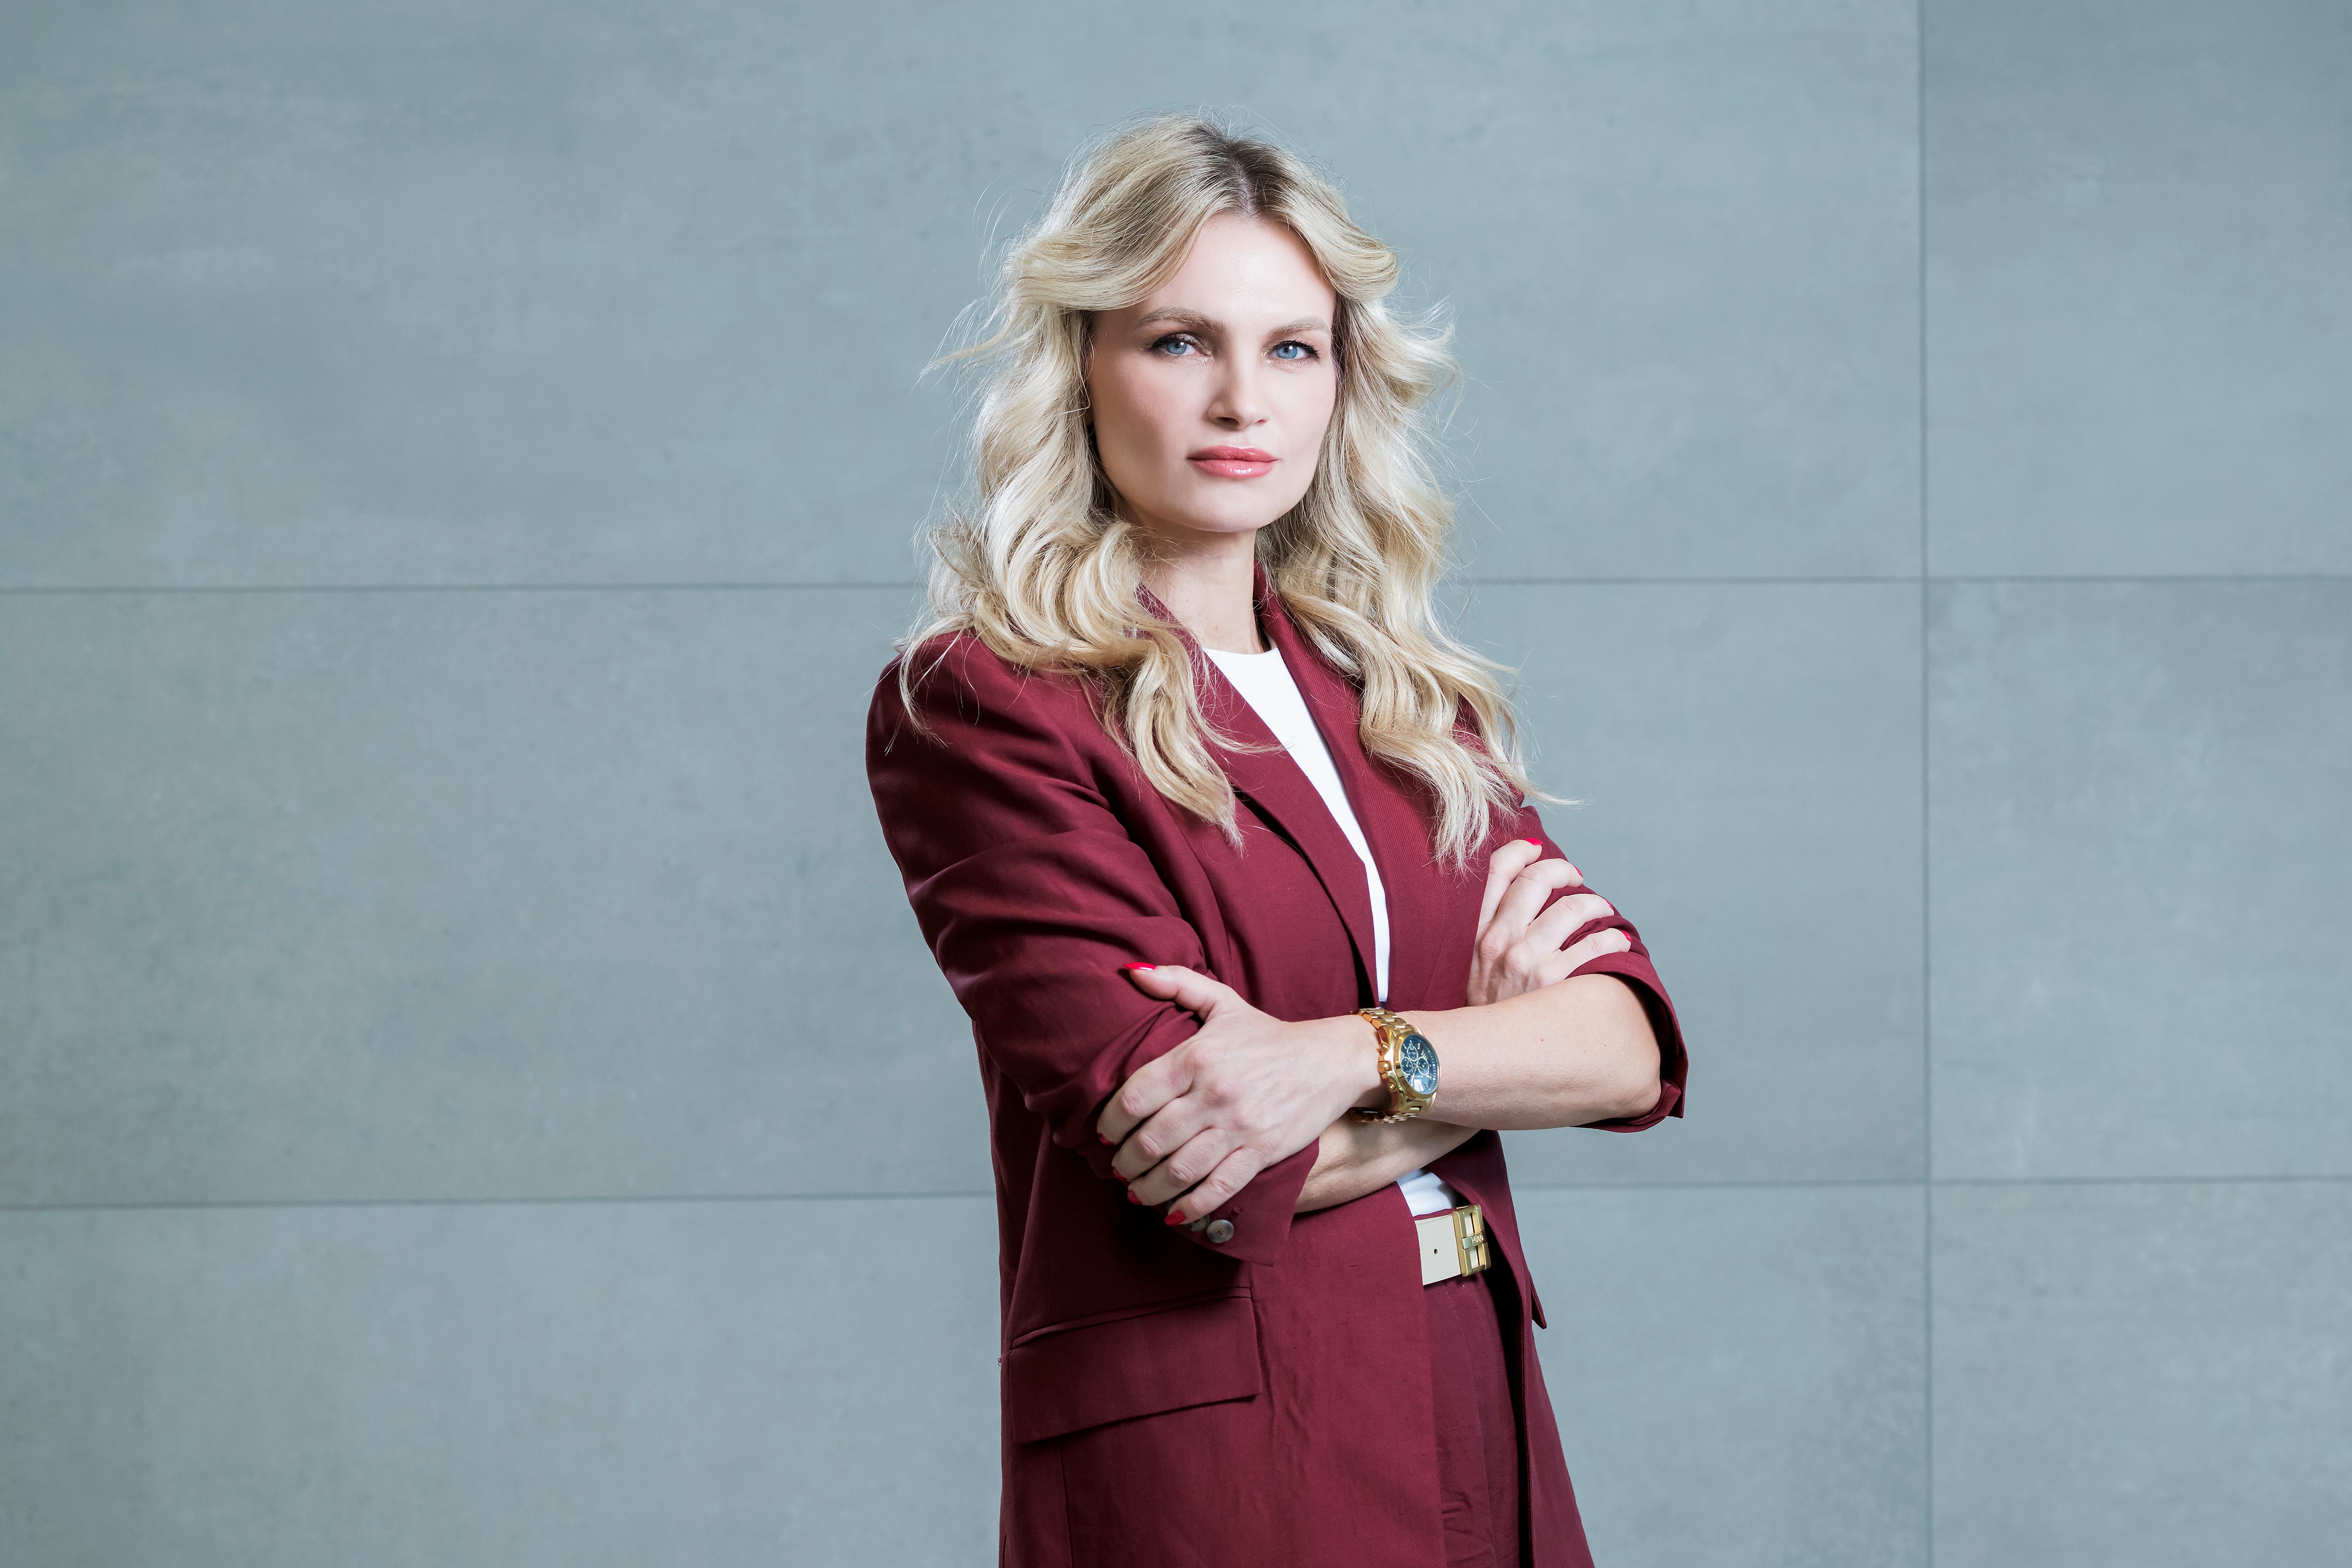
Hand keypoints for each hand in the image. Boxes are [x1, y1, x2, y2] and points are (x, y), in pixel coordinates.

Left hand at [1097, 964, 1374, 1224]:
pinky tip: (1173, 1212)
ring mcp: (1239, 1126)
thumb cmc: (1268, 1034)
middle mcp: (1214, 1093)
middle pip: (1151, 1140)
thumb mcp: (1223, 1002)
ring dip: (1149, 1188)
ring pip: (1179, 1169)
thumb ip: (1176, 982)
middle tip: (1117, 1169)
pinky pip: (1218, 1186)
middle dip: (1125, 1162)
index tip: (1104, 1135)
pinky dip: (1191, 1205)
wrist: (1330, 1059)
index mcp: (1196, 1056)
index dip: (1110, 1123)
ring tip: (1136, 1191)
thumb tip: (1129, 973)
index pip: (1135, 1097)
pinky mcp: (1262, 1151)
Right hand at [1468, 838, 1631, 1006]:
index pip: (1497, 871)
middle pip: (1537, 879)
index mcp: (1475, 929)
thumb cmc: (1481, 1010)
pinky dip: (1614, 937)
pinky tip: (1619, 942)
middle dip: (1563, 870)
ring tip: (1602, 910)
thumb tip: (1519, 901)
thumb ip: (1485, 933)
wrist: (1479, 1055)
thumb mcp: (1466, 966)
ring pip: (1573, 907)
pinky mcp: (1552, 980)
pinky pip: (1595, 944)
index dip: (1521, 850)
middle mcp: (1499, 937)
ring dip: (1596, 903)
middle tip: (1576, 878)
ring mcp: (1526, 957)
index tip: (1536, 848)